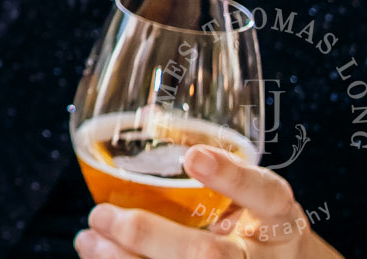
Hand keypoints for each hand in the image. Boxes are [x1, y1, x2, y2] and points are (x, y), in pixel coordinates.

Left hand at [76, 148, 342, 258]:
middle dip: (148, 235)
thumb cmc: (255, 224)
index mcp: (277, 218)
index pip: (267, 196)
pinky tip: (98, 257)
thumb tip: (143, 121)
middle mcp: (264, 257)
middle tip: (102, 215)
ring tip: (89, 240)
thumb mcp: (250, 196)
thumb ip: (212, 169)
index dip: (232, 178)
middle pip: (211, 255)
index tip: (194, 157)